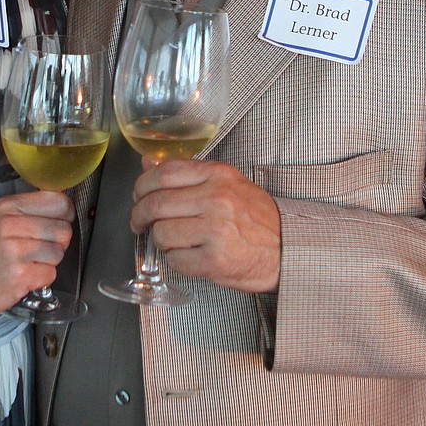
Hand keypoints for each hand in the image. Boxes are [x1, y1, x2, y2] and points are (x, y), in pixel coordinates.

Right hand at [0, 189, 74, 318]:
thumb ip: (25, 208)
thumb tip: (60, 202)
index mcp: (8, 206)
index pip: (58, 201)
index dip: (65, 213)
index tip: (60, 221)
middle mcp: (11, 225)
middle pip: (63, 229)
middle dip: (58, 242)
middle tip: (42, 248)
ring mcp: (15, 251)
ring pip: (59, 252)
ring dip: (49, 262)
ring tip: (29, 262)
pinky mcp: (19, 276)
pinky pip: (50, 274)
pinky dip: (41, 279)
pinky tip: (25, 276)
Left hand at [131, 158, 281, 293]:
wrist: (287, 249)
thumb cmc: (255, 217)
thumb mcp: (225, 184)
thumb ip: (187, 174)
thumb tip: (148, 164)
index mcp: (218, 175)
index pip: (165, 173)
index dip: (143, 184)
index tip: (138, 195)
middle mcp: (216, 199)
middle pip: (157, 204)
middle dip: (139, 215)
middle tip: (139, 223)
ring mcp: (216, 230)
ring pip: (162, 233)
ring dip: (159, 241)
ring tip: (171, 241)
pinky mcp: (215, 260)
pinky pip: (175, 260)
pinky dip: (174, 261)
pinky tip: (187, 256)